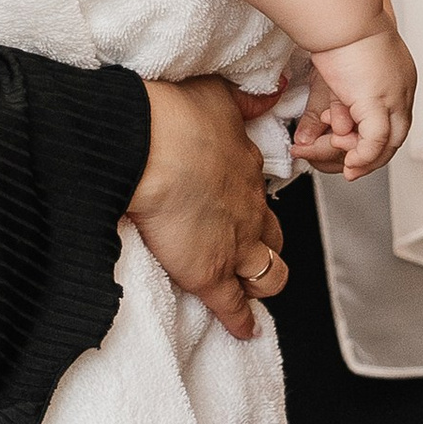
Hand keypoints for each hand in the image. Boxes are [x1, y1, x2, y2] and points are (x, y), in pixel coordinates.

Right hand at [129, 75, 287, 339]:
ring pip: (268, 276)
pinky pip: (234, 308)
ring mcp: (234, 245)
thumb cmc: (174, 116)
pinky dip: (241, 323)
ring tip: (254, 293)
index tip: (243, 207)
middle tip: (253, 252)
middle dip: (267, 247)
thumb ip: (246, 98)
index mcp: (246, 170)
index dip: (251, 205)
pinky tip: (245, 332)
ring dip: (262, 285)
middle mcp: (249, 210)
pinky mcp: (211, 274)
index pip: (257, 194)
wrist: (148, 146)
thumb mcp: (219, 95)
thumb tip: (270, 91)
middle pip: (274, 238)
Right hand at [296, 25, 414, 177]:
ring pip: (386, 145)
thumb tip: (312, 138)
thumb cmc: (336, 33)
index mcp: (398, 80)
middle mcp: (403, 91)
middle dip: (364, 156)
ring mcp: (396, 97)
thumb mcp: (331, 84)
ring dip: (357, 156)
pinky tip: (348, 164)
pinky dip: (362, 157)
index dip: (366, 139)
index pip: (390, 122)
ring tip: (330, 152)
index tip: (338, 143)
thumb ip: (326, 114)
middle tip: (338, 163)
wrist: (340, 13)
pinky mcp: (380, 103)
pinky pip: (376, 143)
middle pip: (393, 139)